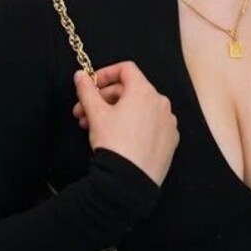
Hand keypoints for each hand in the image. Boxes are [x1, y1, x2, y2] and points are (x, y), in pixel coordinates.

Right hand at [73, 62, 178, 186]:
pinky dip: (134, 126)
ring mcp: (168, 122)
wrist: (130, 181)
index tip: (91, 86)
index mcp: (144, 91)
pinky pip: (150, 125)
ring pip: (139, 109)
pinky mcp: (170, 140)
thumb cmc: (114, 143)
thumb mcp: (95, 114)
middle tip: (83, 113)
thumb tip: (80, 75)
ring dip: (116, 113)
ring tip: (94, 128)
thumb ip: (87, 90)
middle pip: (130, 91)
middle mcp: (161, 102)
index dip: (105, 74)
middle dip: (103, 100)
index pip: (126, 69)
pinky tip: (118, 139)